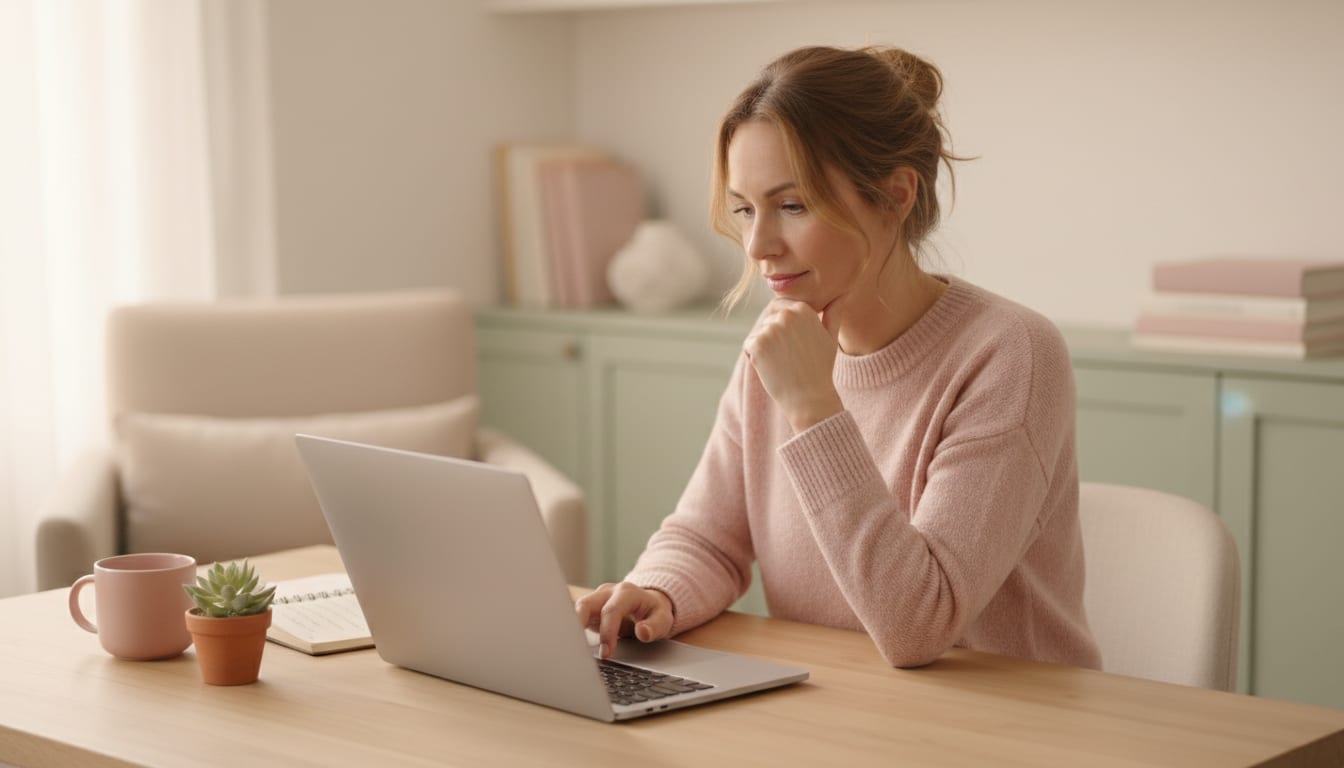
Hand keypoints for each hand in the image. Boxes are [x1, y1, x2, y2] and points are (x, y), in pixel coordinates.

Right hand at [574, 582, 674, 658]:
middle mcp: (607, 593)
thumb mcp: (663, 619)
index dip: (607, 632)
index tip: (606, 653)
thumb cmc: (654, 612)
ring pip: (576, 610)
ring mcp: (596, 599)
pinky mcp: (589, 609)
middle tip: (576, 648)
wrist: (648, 604)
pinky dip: (573, 631)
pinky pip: (576, 618)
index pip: (611, 610)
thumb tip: (643, 632)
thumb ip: (654, 626)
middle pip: (585, 604)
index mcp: (626, 592)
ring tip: (570, 649)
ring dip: (572, 628)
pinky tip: (571, 646)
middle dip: (578, 625)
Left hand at [743, 298, 844, 432]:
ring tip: (783, 364)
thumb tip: (839, 298)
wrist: (810, 398)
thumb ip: (832, 316)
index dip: (782, 326)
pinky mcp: (757, 343)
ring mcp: (770, 328)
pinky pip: (749, 346)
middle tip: (789, 358)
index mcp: (803, 309)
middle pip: (768, 320)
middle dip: (773, 337)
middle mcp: (786, 315)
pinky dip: (755, 358)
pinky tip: (773, 369)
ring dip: (764, 349)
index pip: (779, 307)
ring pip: (758, 334)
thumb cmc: (821, 370)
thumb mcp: (831, 339)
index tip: (792, 345)